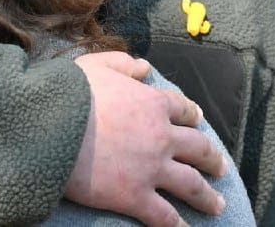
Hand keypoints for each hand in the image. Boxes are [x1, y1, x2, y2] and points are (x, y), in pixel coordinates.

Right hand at [66, 52, 226, 225]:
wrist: (53, 125)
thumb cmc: (72, 93)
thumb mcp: (99, 65)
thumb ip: (124, 64)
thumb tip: (144, 67)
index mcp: (153, 103)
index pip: (183, 109)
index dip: (193, 116)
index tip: (199, 122)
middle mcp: (161, 136)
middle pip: (198, 148)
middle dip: (212, 159)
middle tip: (221, 167)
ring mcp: (152, 168)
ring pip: (191, 184)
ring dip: (207, 196)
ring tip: (218, 205)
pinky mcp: (135, 196)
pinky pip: (164, 215)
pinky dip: (178, 225)